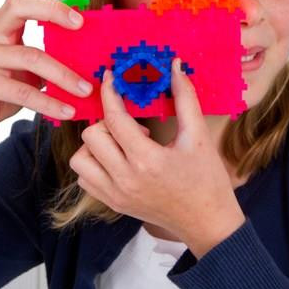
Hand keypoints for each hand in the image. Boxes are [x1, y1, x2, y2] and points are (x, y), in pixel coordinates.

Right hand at [0, 0, 93, 156]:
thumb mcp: (25, 66)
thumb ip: (47, 52)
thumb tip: (88, 50)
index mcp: (4, 23)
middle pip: (21, 6)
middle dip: (54, 9)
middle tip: (81, 23)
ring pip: (31, 56)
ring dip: (64, 74)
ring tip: (86, 88)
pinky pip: (23, 91)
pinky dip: (49, 102)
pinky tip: (67, 110)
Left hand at [69, 58, 245, 257]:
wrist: (207, 222)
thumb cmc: (207, 178)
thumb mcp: (198, 136)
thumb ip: (185, 98)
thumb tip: (176, 66)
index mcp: (147, 160)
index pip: (115, 118)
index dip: (110, 93)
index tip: (110, 77)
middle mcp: (125, 179)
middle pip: (91, 135)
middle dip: (108, 122)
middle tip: (134, 127)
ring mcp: (115, 195)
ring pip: (80, 158)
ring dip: (96, 144)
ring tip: (123, 145)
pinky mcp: (112, 204)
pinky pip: (85, 178)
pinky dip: (94, 163)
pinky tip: (117, 160)